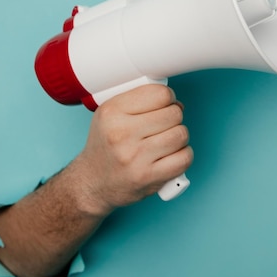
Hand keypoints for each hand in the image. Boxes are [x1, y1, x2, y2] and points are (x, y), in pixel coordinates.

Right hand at [68, 84, 193, 215]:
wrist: (92, 183)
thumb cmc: (106, 147)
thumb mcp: (110, 114)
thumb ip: (137, 101)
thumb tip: (175, 101)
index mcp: (112, 112)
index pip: (160, 94)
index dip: (168, 99)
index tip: (164, 106)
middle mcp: (121, 133)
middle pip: (174, 114)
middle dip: (174, 119)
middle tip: (163, 126)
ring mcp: (135, 157)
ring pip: (181, 135)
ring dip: (179, 138)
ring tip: (166, 141)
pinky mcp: (147, 177)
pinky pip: (184, 158)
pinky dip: (183, 156)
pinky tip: (170, 156)